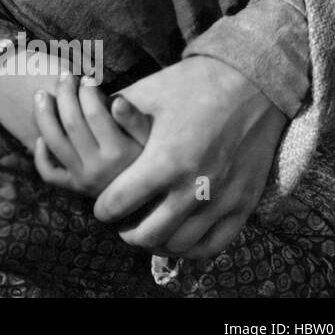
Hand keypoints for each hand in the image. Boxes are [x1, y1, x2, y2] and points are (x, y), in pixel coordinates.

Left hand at [33, 73, 151, 197]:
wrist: (147, 195)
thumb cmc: (150, 156)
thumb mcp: (151, 138)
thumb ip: (135, 119)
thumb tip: (116, 102)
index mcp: (120, 153)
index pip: (95, 114)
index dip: (87, 91)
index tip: (87, 78)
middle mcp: (100, 169)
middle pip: (71, 124)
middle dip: (65, 94)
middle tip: (64, 77)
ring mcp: (83, 180)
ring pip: (54, 142)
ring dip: (43, 115)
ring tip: (41, 94)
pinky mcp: (73, 188)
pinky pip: (49, 173)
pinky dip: (41, 155)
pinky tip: (40, 137)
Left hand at [94, 55, 288, 258]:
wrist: (252, 85)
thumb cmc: (191, 85)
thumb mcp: (148, 95)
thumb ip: (115, 118)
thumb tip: (83, 122)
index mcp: (165, 160)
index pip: (121, 202)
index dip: (104, 209)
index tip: (101, 208)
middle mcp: (194, 187)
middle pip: (149, 233)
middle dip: (128, 232)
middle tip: (121, 224)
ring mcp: (223, 199)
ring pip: (180, 244)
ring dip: (158, 243)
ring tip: (146, 232)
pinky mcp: (244, 204)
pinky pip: (214, 245)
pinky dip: (191, 248)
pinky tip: (177, 238)